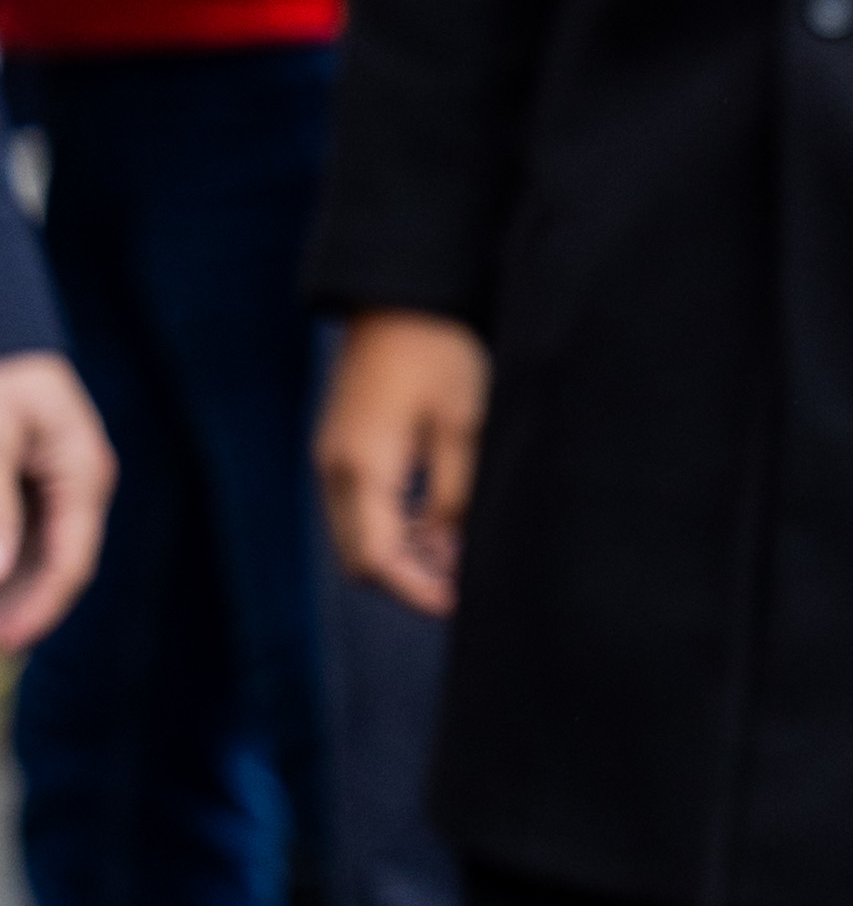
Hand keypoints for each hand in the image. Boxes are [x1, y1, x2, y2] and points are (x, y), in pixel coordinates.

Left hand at [0, 347, 112, 654]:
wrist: (4, 347)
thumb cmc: (0, 388)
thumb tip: (0, 574)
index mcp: (84, 470)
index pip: (71, 560)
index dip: (41, 608)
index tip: (8, 640)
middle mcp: (83, 483)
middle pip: (61, 566)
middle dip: (27, 609)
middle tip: (0, 644)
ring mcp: (65, 485)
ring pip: (45, 559)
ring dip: (18, 595)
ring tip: (0, 628)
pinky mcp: (44, 485)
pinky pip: (33, 540)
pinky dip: (13, 569)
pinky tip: (2, 592)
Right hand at [317, 310, 489, 611]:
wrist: (400, 296)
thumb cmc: (438, 353)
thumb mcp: (464, 426)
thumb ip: (457, 498)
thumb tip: (454, 556)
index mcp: (362, 467)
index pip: (378, 561)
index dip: (417, 593)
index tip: (459, 609)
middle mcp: (335, 469)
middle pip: (361, 559)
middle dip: (410, 582)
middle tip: (465, 587)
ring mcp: (333, 459)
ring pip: (359, 538)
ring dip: (404, 557)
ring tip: (461, 557)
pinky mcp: (343, 449)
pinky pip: (361, 511)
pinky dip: (395, 529)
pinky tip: (439, 525)